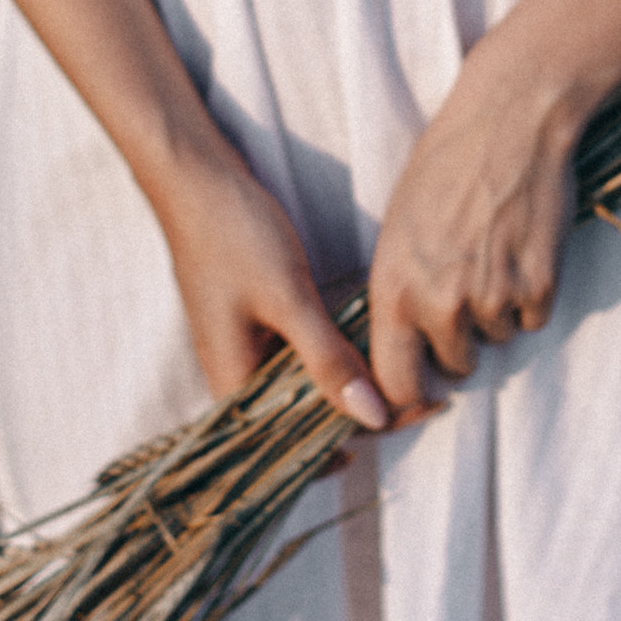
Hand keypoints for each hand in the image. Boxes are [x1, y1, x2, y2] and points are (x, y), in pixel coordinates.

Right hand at [153, 149, 390, 433]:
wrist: (194, 176)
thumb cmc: (233, 235)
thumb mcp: (287, 297)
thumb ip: (328, 360)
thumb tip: (374, 417)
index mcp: (234, 385)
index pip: (299, 444)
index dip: (358, 438)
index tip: (411, 415)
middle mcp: (237, 377)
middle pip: (306, 422)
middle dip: (363, 414)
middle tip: (426, 396)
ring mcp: (245, 350)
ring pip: (305, 389)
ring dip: (352, 386)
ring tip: (408, 377)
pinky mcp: (256, 324)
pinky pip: (299, 359)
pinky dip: (335, 358)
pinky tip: (367, 348)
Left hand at [364, 31, 584, 420]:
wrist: (509, 120)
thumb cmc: (445, 165)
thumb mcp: (397, 229)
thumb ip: (398, 290)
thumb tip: (402, 349)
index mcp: (394, 287)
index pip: (392, 383)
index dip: (406, 397)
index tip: (419, 393)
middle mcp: (439, 302)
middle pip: (454, 368)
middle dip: (460, 345)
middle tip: (466, 292)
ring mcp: (492, 297)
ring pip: (497, 339)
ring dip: (498, 312)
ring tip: (492, 251)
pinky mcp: (540, 286)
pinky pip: (534, 319)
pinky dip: (532, 295)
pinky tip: (521, 248)